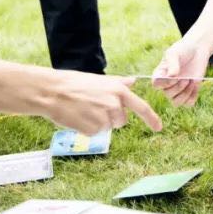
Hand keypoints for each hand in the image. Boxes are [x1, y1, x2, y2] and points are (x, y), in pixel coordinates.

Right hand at [45, 71, 161, 134]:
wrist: (53, 92)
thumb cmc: (75, 83)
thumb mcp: (100, 80)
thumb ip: (119, 83)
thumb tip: (133, 81)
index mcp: (118, 91)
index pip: (141, 107)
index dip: (151, 118)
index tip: (159, 128)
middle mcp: (114, 104)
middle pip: (122, 121)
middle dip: (112, 118)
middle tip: (94, 107)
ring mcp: (104, 118)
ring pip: (108, 127)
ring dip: (99, 123)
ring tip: (84, 110)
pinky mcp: (92, 129)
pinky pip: (95, 133)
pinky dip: (88, 128)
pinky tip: (78, 117)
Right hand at [152, 42, 207, 106]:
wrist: (197, 50)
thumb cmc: (182, 50)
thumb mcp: (174, 53)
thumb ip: (172, 64)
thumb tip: (171, 76)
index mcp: (159, 75)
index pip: (156, 85)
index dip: (165, 84)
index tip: (175, 76)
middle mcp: (166, 85)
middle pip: (168, 95)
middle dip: (179, 87)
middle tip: (187, 78)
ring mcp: (177, 90)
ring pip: (176, 103)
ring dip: (185, 94)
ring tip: (191, 82)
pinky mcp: (188, 92)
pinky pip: (188, 103)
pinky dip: (193, 96)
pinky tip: (195, 85)